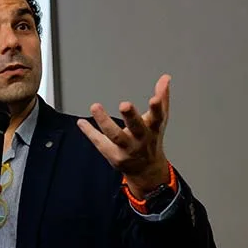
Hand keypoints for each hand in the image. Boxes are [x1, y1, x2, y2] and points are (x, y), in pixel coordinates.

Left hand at [77, 74, 171, 197]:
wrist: (147, 169)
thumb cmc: (151, 139)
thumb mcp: (159, 120)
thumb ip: (162, 99)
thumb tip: (165, 78)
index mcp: (153, 128)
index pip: (157, 117)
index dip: (157, 108)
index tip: (154, 98)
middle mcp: (141, 139)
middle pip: (136, 128)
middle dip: (131, 117)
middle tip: (125, 105)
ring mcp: (127, 149)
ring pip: (115, 136)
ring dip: (104, 121)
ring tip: (95, 106)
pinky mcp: (114, 155)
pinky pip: (100, 142)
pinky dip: (90, 132)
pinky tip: (81, 122)